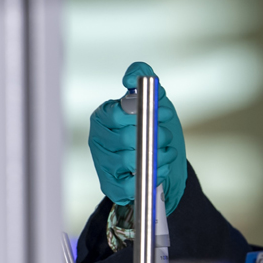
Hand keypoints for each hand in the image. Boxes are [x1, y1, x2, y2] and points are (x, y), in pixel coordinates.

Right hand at [88, 61, 187, 213]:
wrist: (160, 159)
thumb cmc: (153, 126)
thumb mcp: (151, 98)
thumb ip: (142, 77)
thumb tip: (131, 77)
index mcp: (102, 116)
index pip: (119, 113)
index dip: (146, 113)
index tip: (163, 113)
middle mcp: (97, 140)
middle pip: (128, 138)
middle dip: (156, 136)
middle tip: (166, 135)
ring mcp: (102, 164)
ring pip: (132, 160)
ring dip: (158, 155)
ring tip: (166, 151)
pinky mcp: (111, 186)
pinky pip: (132, 184)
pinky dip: (152, 175)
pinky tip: (160, 167)